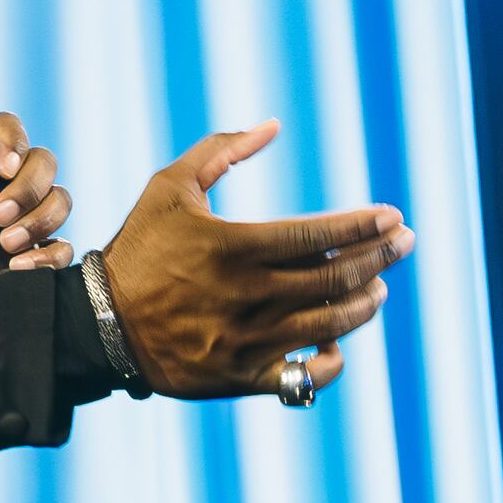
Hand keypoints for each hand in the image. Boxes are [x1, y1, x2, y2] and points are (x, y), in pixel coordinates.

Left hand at [0, 110, 76, 290]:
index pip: (8, 132)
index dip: (14, 143)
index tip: (4, 168)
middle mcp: (2, 186)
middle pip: (43, 164)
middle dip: (28, 188)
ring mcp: (21, 220)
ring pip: (59, 200)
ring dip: (40, 219)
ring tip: (5, 243)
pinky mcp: (31, 255)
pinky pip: (62, 247)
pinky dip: (48, 255)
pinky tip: (18, 266)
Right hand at [100, 120, 412, 397]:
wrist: (98, 325)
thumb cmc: (138, 249)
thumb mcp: (168, 187)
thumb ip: (220, 150)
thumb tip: (273, 126)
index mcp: (233, 247)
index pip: (319, 236)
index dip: (363, 226)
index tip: (392, 217)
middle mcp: (247, 296)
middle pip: (335, 279)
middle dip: (380, 257)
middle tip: (404, 243)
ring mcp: (247, 340)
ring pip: (329, 324)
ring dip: (364, 303)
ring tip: (377, 286)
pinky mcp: (241, 376)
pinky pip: (303, 376)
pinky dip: (329, 360)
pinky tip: (335, 342)